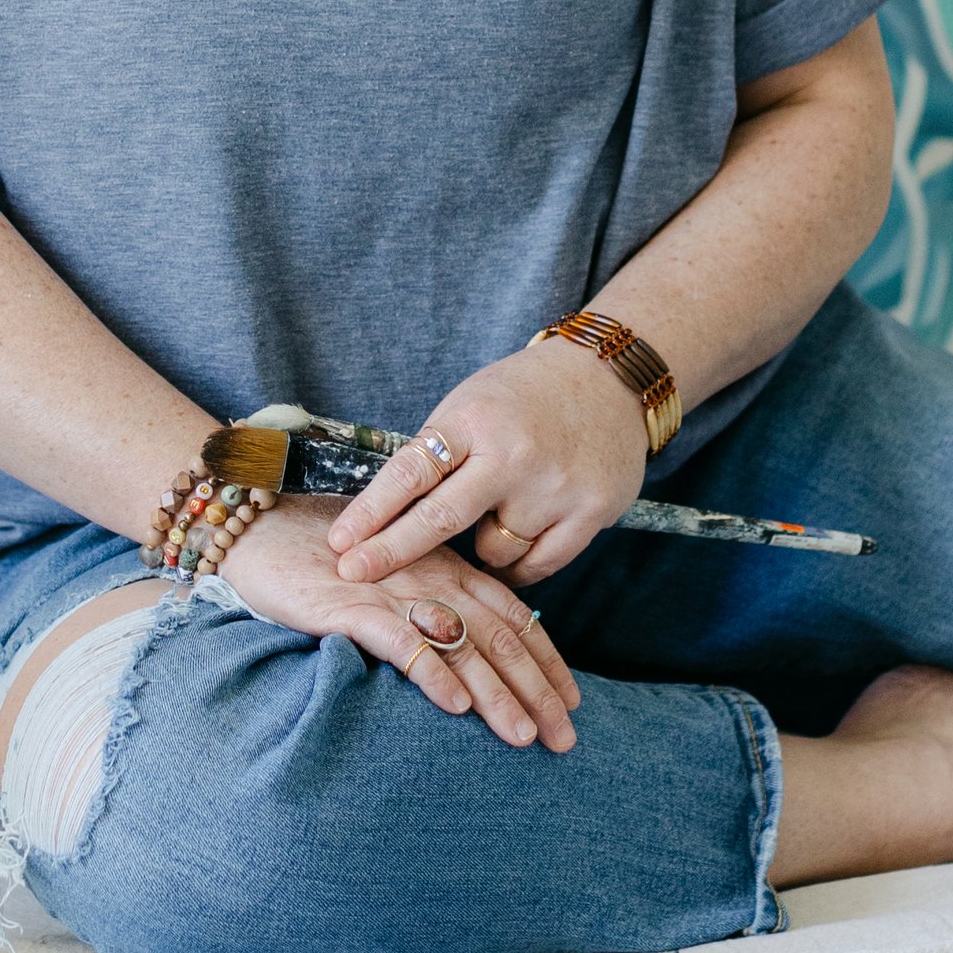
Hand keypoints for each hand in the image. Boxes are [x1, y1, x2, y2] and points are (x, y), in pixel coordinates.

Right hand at [224, 498, 579, 750]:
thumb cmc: (326, 556)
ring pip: (460, 643)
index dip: (546, 660)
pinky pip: (400, 641)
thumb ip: (432, 602)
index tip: (571, 703)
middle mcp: (429, 576)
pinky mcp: (349, 607)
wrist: (259, 524)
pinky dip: (431, 672)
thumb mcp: (393, 575)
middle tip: (563, 738)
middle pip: (498, 636)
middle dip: (535, 690)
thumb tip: (471, 651)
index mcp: (445, 566)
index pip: (512, 615)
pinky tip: (454, 705)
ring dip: (496, 693)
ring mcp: (392, 590)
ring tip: (521, 735)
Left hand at [327, 342, 649, 588]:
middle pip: (440, 520)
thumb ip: (441, 453)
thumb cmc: (527, 395)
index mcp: (474, 419)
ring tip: (501, 506)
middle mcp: (512, 455)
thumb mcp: (473, 404)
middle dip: (392, 552)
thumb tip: (389, 516)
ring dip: (484, 542)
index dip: (371, 511)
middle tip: (354, 574)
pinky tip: (518, 540)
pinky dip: (517, 563)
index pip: (411, 472)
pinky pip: (535, 566)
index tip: (341, 542)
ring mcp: (553, 487)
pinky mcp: (589, 512)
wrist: (611, 378)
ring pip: (493, 550)